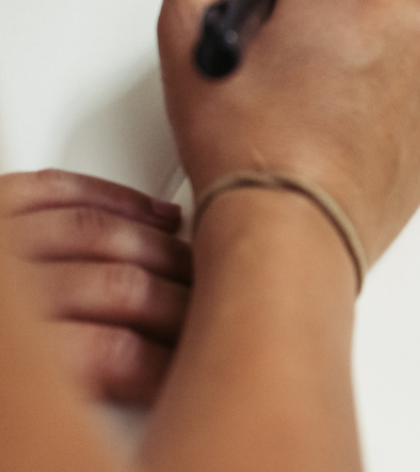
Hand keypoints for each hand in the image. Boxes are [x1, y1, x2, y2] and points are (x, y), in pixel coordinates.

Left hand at [0, 170, 190, 403]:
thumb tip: (130, 423)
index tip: (192, 374)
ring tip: (191, 266)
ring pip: (96, 233)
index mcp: (7, 359)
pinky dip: (111, 197)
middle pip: (117, 288)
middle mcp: (5, 293)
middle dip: (177, 303)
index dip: (167, 362)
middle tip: (209, 319)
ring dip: (158, 249)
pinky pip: (57, 187)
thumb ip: (46, 411)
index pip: (114, 353)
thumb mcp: (5, 420)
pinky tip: (147, 215)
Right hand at [156, 0, 419, 269]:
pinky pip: (407, 81)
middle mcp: (413, 22)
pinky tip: (330, 129)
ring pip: (386, 30)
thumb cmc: (248, 148)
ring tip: (299, 100)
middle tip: (273, 52)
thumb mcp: (187, 32)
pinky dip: (372, 92)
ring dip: (347, 47)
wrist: (291, 238)